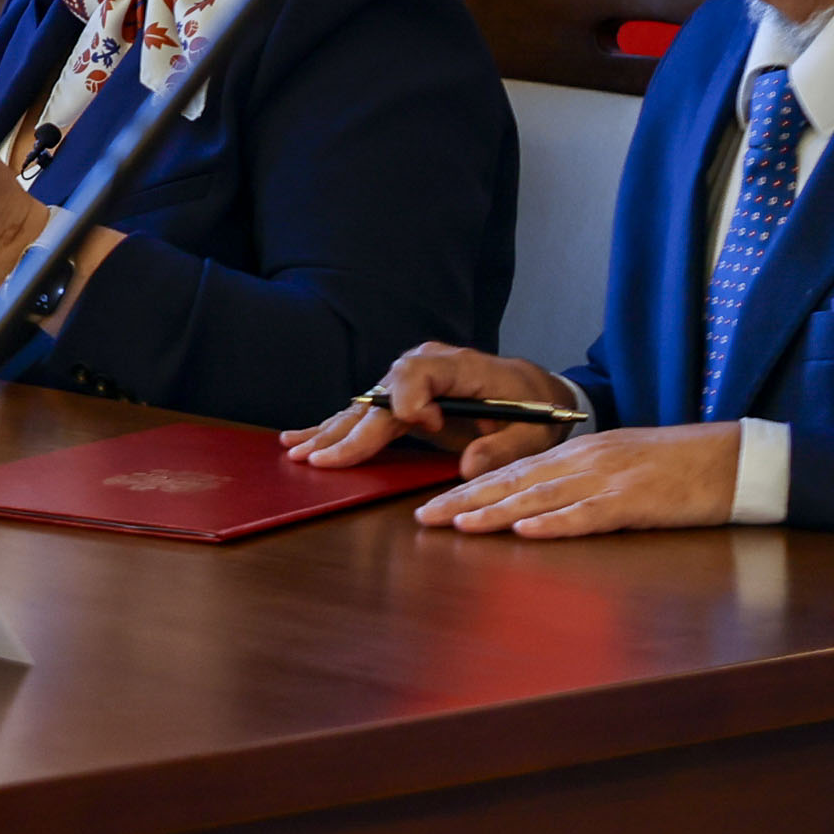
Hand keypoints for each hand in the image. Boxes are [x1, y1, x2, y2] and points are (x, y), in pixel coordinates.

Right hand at [283, 342, 573, 479]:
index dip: (412, 400)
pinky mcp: (402, 397)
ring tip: (296, 450)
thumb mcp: (534, 434)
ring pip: (364, 405)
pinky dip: (335, 428)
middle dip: (351, 430)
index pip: (417, 373)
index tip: (426, 425)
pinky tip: (302, 439)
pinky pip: (365, 412)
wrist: (536, 392)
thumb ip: (505, 449)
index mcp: (459, 367)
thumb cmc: (537, 411)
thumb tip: (469, 467)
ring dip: (331, 430)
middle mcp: (426, 366)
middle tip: (320, 459)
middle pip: (380, 396)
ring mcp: (409, 380)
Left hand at [415, 423, 743, 537]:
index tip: (434, 506)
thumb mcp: (619, 465)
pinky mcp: (635, 502)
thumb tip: (538, 505)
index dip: (470, 490)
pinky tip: (526, 531)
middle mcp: (583, 462)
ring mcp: (608, 481)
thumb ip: (579, 481)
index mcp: (578, 454)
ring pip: (540, 497)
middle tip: (425, 518)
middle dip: (466, 501)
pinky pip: (589, 515)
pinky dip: (555, 524)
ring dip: (496, 513)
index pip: (512, 473)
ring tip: (459, 525)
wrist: (731, 459)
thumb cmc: (678, 466)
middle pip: (514, 483)